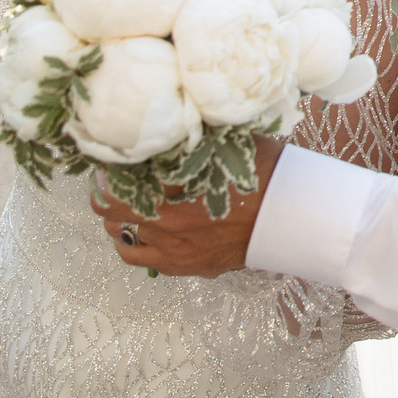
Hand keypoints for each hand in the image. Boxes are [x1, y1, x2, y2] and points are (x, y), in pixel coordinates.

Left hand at [95, 137, 283, 278]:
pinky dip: (144, 248)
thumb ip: (193, 143)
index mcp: (170, 203)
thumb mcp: (228, 147)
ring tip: (125, 213)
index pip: (114, 197)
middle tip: (112, 185)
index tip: (101, 169)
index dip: (102, 182)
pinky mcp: (194, 268)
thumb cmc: (266, 177)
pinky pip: (153, 263)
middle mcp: (168, 234)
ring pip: (128, 248)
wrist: (295, 217)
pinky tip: (152, 234)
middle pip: (116, 221)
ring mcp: (179, 256)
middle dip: (109, 202)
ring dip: (122, 229)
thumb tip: (167, 128)